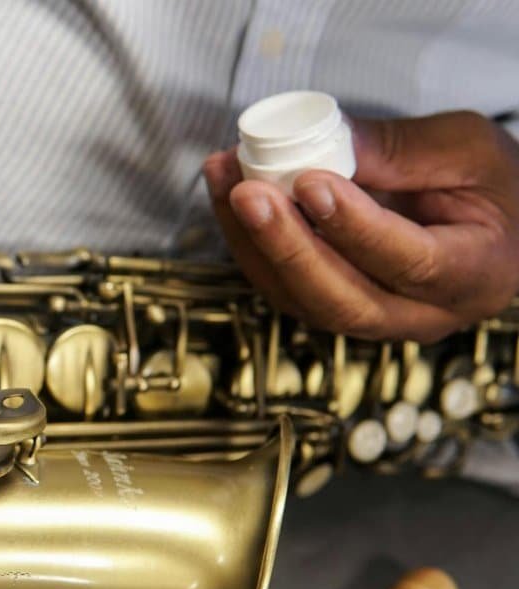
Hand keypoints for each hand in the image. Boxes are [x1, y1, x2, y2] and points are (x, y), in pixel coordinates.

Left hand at [205, 111, 518, 341]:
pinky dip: (248, 240)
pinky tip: (227, 191)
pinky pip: (283, 286)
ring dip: (253, 240)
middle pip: (342, 299)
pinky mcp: (334, 307)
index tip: (310, 183)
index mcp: (475, 275)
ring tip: (226, 178)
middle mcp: (421, 313)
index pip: (410, 262)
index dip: (354, 226)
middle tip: (248, 192)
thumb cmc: (494, 186)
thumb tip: (324, 139)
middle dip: (286, 245)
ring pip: (301, 299)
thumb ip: (401, 150)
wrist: (498, 224)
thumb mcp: (467, 151)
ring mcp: (373, 319)